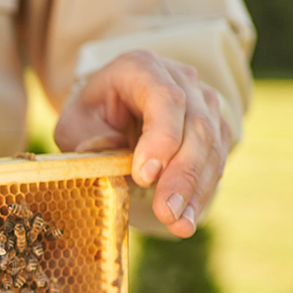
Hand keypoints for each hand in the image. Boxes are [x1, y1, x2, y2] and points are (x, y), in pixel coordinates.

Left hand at [53, 49, 233, 236]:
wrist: (116, 106)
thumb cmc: (94, 114)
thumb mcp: (75, 122)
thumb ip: (86, 137)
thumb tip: (112, 153)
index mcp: (142, 67)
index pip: (165, 99)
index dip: (161, 138)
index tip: (145, 177)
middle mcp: (182, 79)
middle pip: (195, 126)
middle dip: (182, 174)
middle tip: (166, 212)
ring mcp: (204, 102)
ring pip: (212, 146)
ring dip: (196, 190)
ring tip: (179, 224)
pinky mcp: (215, 128)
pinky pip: (217, 161)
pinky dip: (201, 192)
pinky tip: (186, 219)